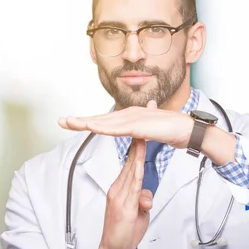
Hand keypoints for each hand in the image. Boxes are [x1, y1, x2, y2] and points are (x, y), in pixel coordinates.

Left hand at [58, 100, 193, 148]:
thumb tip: (139, 134)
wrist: (188, 130)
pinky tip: (91, 128)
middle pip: (100, 119)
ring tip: (69, 123)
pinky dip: (103, 128)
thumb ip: (142, 132)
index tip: (73, 123)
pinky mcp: (139, 126)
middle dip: (80, 120)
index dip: (88, 121)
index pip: (106, 120)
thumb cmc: (173, 131)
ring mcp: (134, 119)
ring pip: (105, 122)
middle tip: (60, 121)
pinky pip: (118, 128)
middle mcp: (130, 114)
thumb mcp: (151, 132)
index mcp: (132, 116)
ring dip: (86, 122)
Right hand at [96, 137, 151, 248]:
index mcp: (120, 189)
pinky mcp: (122, 206)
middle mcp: (117, 189)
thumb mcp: (138, 214)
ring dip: (137, 152)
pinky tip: (138, 162)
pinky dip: (135, 172)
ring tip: (141, 135)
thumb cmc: (124, 233)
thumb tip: (146, 197)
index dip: (136, 148)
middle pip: (129, 162)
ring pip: (130, 170)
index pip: (130, 165)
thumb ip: (142, 201)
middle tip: (141, 124)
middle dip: (137, 143)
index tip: (142, 132)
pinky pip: (131, 186)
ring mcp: (119, 197)